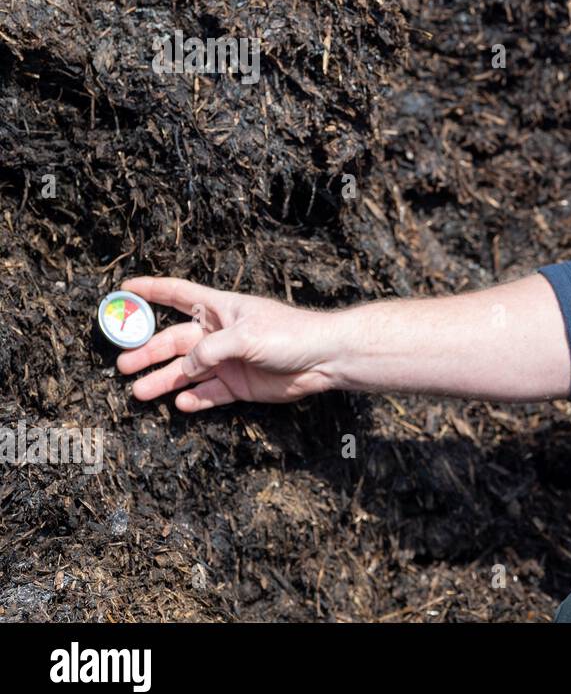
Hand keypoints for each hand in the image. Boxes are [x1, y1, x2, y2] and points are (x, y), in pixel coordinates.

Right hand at [114, 276, 342, 411]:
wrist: (325, 359)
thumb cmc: (290, 335)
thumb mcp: (245, 336)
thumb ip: (210, 351)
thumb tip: (187, 369)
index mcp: (221, 310)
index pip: (179, 294)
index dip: (152, 290)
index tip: (123, 289)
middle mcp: (220, 334)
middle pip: (175, 341)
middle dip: (148, 352)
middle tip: (122, 365)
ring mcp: (229, 361)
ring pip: (188, 371)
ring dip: (164, 381)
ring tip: (140, 392)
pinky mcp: (239, 385)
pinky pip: (210, 394)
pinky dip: (195, 400)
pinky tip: (182, 404)